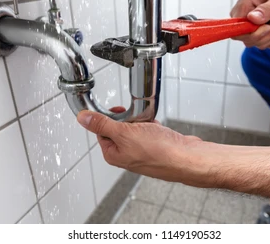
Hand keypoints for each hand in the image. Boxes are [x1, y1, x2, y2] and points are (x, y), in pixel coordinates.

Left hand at [77, 108, 211, 185]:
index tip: (117, 111)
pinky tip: (159, 129)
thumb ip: (102, 124)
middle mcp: (126, 154)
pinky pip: (149, 130)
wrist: (187, 158)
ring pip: (136, 127)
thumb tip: (82, 119)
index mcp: (113, 154)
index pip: (101, 130)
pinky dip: (153, 126)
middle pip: (119, 128)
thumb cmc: (159, 151)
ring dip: (142, 121)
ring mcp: (142, 151)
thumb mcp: (124, 133)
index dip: (108, 118)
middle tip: (137, 120)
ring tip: (150, 125)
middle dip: (129, 119)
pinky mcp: (155, 147)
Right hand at [230, 0, 269, 49]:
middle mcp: (242, 21)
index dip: (252, 32)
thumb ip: (266, 8)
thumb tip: (251, 18)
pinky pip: (269, 45)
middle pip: (248, 39)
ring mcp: (249, 31)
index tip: (268, 26)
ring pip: (260, 43)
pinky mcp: (258, 38)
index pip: (237, 29)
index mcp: (243, 7)